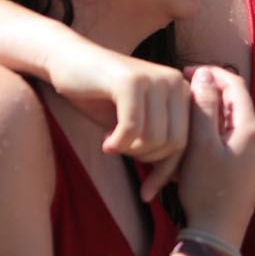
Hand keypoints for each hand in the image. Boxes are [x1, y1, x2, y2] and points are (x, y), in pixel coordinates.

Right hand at [44, 40, 191, 199]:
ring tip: (114, 142)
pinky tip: (106, 141)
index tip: (147, 193)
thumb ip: (159, 143)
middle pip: (172, 144)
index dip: (166, 172)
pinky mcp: (131, 81)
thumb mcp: (137, 124)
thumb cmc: (103, 97)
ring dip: (129, 150)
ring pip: (153, 138)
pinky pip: (132, 129)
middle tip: (123, 152)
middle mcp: (174, 82)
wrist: (69, 61)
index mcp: (181, 92)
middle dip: (146, 160)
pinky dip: (118, 142)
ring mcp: (155, 79)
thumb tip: (178, 180)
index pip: (185, 143)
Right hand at [177, 67, 254, 244]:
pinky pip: (231, 140)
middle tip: (180, 93)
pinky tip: (193, 141)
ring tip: (182, 115)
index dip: (210, 73)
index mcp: (252, 129)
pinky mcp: (249, 169)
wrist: (218, 233)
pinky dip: (213, 133)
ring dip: (208, 114)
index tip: (184, 72)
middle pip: (235, 103)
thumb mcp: (200, 144)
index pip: (235, 85)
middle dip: (208, 93)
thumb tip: (205, 75)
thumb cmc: (207, 189)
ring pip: (231, 122)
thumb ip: (204, 107)